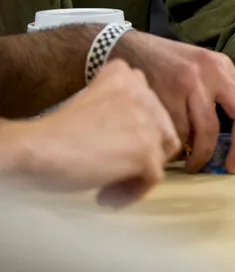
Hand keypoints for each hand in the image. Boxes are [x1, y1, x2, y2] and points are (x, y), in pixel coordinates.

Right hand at [5, 60, 179, 207]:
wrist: (35, 149)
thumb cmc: (52, 134)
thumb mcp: (89, 101)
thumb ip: (118, 107)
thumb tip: (134, 135)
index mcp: (125, 75)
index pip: (149, 106)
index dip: (135, 132)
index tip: (114, 147)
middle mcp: (142, 93)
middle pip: (160, 130)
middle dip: (140, 154)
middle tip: (111, 170)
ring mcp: (146, 122)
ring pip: (160, 154)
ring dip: (137, 174)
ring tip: (108, 186)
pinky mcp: (144, 151)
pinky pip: (153, 178)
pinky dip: (131, 192)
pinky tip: (104, 197)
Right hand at [110, 31, 234, 173]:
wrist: (126, 48)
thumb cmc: (164, 65)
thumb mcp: (199, 69)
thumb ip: (217, 93)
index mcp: (223, 66)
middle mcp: (211, 71)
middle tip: (231, 167)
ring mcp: (189, 81)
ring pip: (205, 130)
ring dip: (199, 154)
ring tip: (192, 164)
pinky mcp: (165, 92)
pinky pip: (177, 131)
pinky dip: (176, 146)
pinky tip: (171, 148)